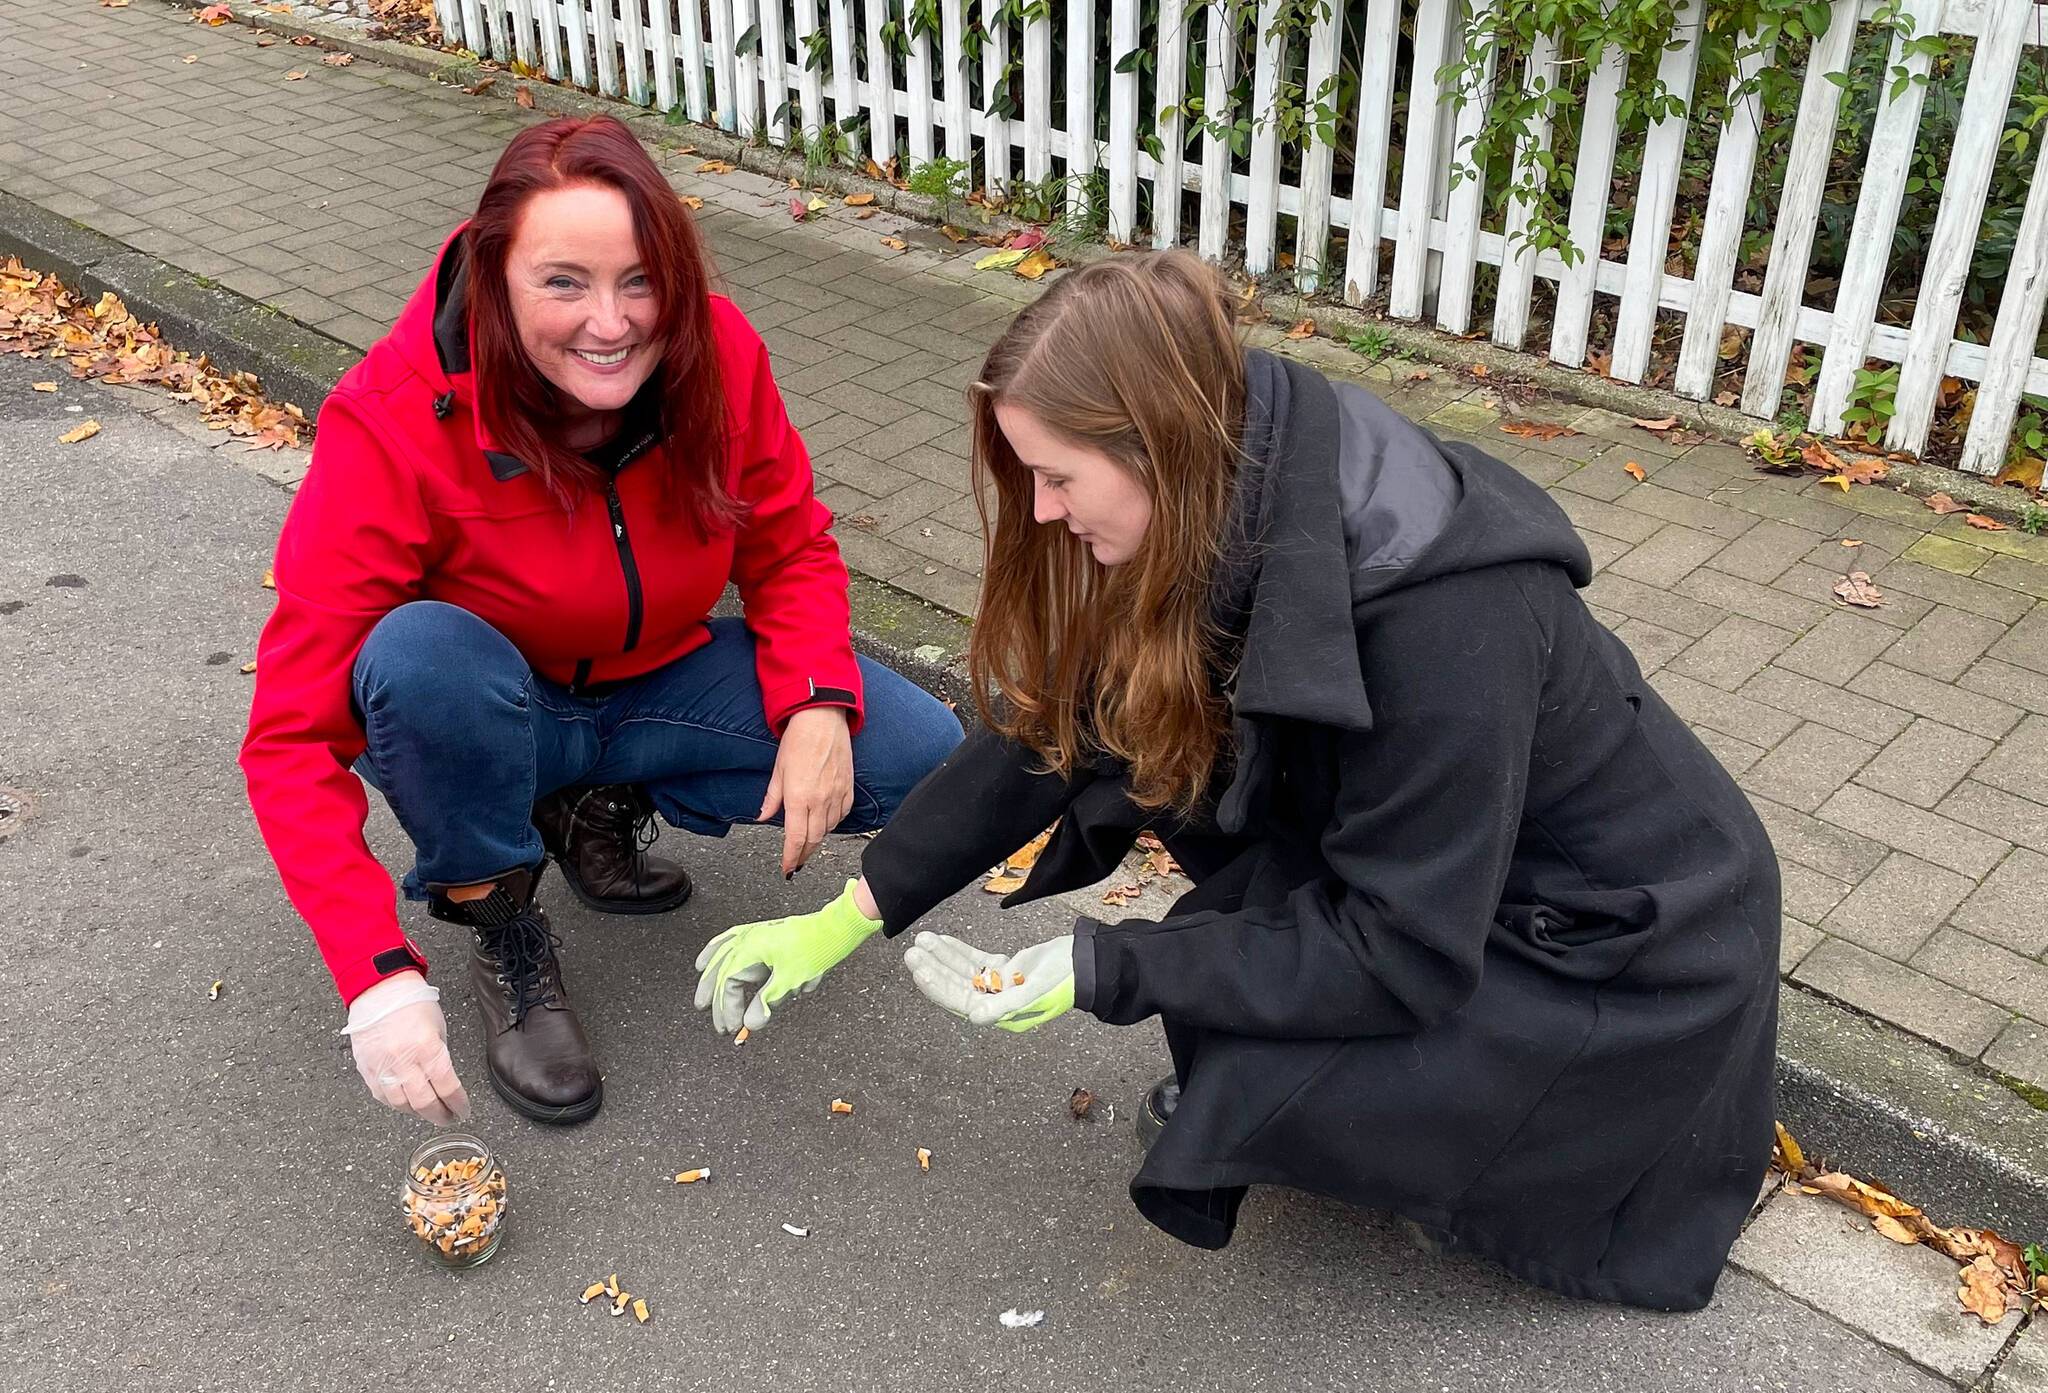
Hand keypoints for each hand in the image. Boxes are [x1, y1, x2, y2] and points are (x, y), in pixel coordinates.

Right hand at [342, 971, 469, 1122]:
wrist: (379, 990)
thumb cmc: (412, 1004)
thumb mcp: (438, 1029)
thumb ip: (439, 1057)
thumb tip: (443, 1082)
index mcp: (427, 1047)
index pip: (447, 1086)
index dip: (457, 1104)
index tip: (462, 1110)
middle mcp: (403, 1060)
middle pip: (423, 1102)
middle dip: (439, 1115)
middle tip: (447, 1118)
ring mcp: (382, 1066)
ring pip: (401, 1104)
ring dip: (417, 1112)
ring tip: (428, 1112)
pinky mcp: (366, 1068)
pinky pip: (381, 1096)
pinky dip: (396, 1103)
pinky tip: (406, 1103)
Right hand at [692, 878, 882, 1033]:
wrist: (835, 927)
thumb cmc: (815, 949)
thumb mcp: (791, 980)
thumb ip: (767, 1002)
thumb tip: (751, 1024)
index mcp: (749, 950)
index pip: (730, 985)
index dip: (729, 1009)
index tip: (735, 1028)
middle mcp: (747, 940)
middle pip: (722, 973)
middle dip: (718, 1001)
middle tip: (719, 1025)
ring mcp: (754, 934)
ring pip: (722, 956)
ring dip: (712, 977)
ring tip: (703, 995)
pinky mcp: (764, 933)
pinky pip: (732, 940)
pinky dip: (719, 949)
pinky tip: (712, 954)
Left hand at [762, 707, 854, 876]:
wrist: (822, 719)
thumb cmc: (798, 740)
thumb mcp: (778, 770)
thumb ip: (772, 798)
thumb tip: (763, 816)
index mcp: (798, 797)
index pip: (796, 839)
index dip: (791, 858)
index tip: (787, 868)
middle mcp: (819, 800)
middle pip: (814, 839)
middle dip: (804, 854)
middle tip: (797, 862)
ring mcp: (836, 794)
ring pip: (829, 829)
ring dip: (817, 838)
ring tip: (808, 841)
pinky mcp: (848, 788)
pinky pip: (842, 815)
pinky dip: (833, 823)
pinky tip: (826, 823)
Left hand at [902, 933, 1075, 1031]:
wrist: (1088, 963)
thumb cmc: (1066, 980)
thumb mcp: (1036, 991)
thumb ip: (1005, 1005)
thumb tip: (975, 1018)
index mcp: (1001, 1014)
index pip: (961, 1002)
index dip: (938, 987)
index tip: (920, 970)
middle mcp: (996, 1003)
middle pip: (957, 986)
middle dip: (935, 969)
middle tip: (912, 952)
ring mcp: (1000, 985)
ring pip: (964, 972)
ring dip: (943, 957)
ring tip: (922, 940)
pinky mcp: (1006, 969)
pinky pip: (977, 962)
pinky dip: (959, 951)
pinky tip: (943, 940)